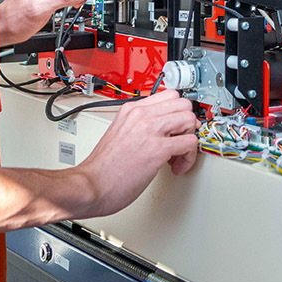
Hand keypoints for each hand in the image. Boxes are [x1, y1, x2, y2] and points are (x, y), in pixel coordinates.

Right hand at [74, 89, 199, 216]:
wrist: (91, 185)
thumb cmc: (102, 168)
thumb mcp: (119, 133)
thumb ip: (138, 125)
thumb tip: (160, 128)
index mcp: (131, 110)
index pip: (169, 96)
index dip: (178, 113)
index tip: (177, 127)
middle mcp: (140, 115)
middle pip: (183, 105)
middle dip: (187, 125)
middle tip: (179, 141)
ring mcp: (149, 130)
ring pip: (189, 120)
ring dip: (189, 139)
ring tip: (177, 155)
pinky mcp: (157, 149)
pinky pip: (190, 143)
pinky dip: (189, 157)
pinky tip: (176, 166)